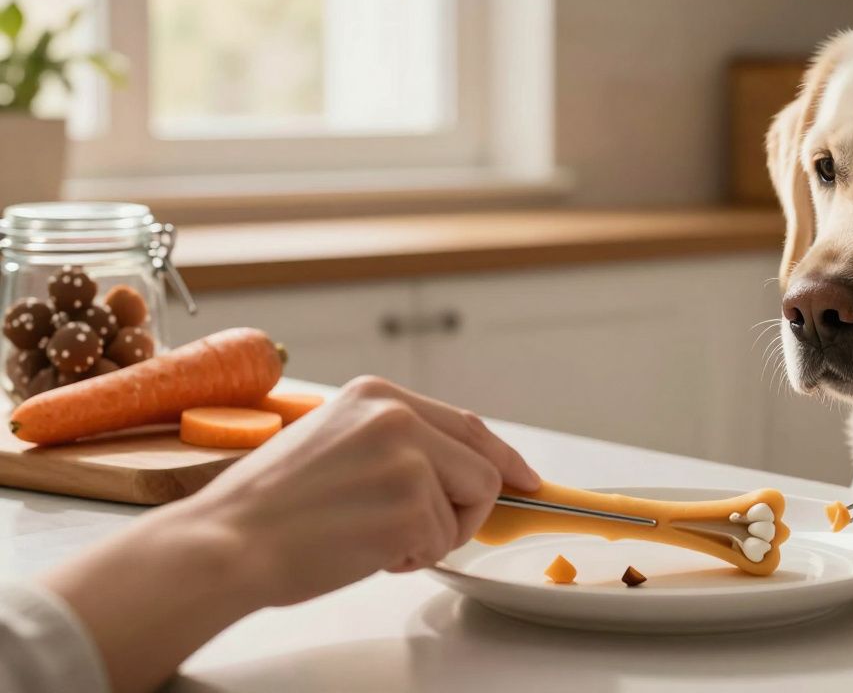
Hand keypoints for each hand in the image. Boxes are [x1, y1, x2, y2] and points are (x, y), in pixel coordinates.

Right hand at [183, 375, 541, 605]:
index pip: (466, 424)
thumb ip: (395, 445)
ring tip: (365, 535)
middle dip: (467, 509)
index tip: (525, 478)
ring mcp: (409, 459)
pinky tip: (361, 550)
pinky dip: (411, 558)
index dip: (502, 456)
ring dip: (428, 537)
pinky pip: (443, 544)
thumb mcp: (336, 443)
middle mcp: (398, 416)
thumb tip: (454, 471)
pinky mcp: (412, 505)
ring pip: (466, 510)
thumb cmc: (269, 507)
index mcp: (377, 395)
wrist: (226, 542)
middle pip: (481, 467)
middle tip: (426, 533)